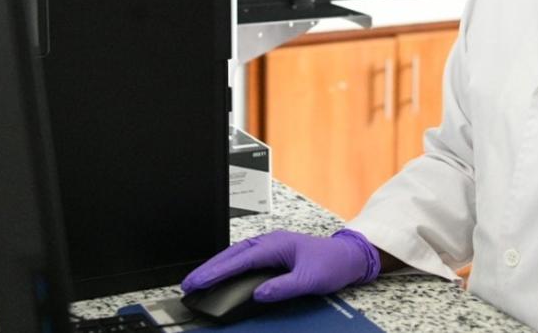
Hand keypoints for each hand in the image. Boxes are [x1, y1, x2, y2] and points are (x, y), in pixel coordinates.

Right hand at [181, 229, 379, 302]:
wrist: (348, 256)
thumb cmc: (331, 263)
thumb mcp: (310, 279)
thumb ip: (283, 287)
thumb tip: (260, 294)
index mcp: (276, 245)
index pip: (240, 260)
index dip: (216, 272)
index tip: (198, 282)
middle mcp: (270, 242)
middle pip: (232, 254)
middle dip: (209, 268)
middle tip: (189, 282)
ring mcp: (271, 246)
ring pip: (236, 254)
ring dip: (217, 266)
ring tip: (199, 280)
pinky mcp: (273, 253)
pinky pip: (245, 257)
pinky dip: (229, 265)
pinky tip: (222, 274)